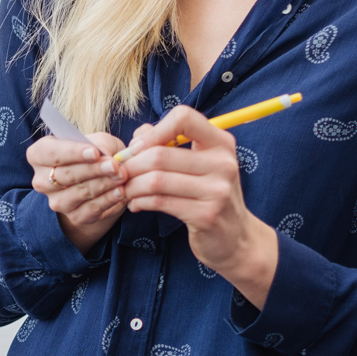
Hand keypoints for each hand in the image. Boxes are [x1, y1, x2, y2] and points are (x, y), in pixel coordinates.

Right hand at [28, 133, 130, 253]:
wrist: (101, 177)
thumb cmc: (96, 153)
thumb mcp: (98, 140)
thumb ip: (100, 144)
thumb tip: (105, 156)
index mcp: (39, 155)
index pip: (50, 153)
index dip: (72, 153)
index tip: (94, 152)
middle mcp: (42, 181)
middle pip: (65, 175)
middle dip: (92, 169)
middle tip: (114, 165)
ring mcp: (57, 201)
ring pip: (79, 193)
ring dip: (102, 184)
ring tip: (121, 176)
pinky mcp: (74, 217)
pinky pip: (91, 209)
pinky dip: (107, 200)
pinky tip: (120, 191)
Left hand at [120, 106, 277, 306]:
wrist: (236, 237)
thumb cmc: (209, 195)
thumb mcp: (199, 164)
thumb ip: (169, 143)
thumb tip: (138, 135)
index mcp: (221, 143)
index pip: (183, 118)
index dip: (154, 131)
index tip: (139, 148)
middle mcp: (222, 163)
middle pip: (159, 155)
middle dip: (131, 165)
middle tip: (120, 174)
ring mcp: (217, 191)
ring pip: (155, 180)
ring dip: (132, 186)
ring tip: (126, 191)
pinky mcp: (206, 215)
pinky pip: (160, 202)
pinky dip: (139, 202)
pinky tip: (135, 204)